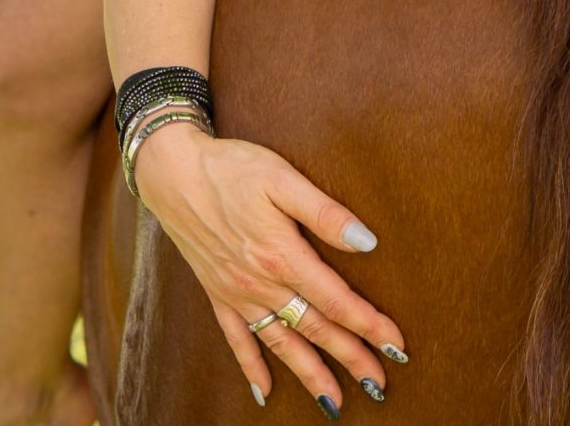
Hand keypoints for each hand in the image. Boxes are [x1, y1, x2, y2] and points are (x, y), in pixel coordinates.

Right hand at [133, 122, 407, 413]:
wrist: (173, 172)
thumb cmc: (233, 168)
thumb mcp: (283, 179)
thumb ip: (325, 213)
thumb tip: (367, 242)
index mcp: (283, 255)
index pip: (336, 300)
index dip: (369, 324)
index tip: (397, 345)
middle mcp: (261, 283)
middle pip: (314, 329)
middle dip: (349, 358)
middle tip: (380, 385)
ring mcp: (237, 293)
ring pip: (280, 343)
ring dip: (309, 373)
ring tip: (334, 402)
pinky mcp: (216, 294)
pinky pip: (236, 340)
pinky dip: (251, 367)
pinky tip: (263, 392)